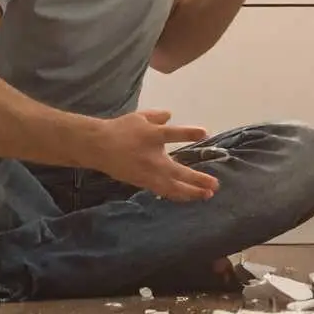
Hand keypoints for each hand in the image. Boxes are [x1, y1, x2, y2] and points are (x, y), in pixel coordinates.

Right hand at [89, 110, 219, 201]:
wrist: (98, 146)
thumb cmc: (121, 129)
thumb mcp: (140, 117)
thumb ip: (158, 116)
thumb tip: (170, 115)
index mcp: (152, 135)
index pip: (173, 134)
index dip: (189, 133)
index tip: (204, 133)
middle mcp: (152, 157)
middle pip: (178, 171)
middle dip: (197, 179)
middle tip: (215, 184)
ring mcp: (148, 173)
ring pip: (172, 187)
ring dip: (191, 192)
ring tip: (207, 195)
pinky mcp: (143, 182)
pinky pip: (163, 191)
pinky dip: (177, 195)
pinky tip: (188, 197)